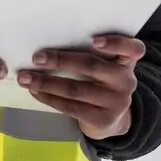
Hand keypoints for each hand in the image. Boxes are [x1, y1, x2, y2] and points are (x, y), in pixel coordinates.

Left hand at [17, 34, 144, 139]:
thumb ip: (94, 55)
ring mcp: (116, 102)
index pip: (133, 49)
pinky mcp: (102, 119)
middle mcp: (126, 81)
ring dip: (47, 82)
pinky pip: (70, 107)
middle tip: (38, 57)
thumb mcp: (107, 68)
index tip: (94, 40)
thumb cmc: (103, 83)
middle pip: (92, 66)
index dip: (116, 43)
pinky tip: (36, 91)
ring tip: (26, 78)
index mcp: (127, 62)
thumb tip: (52, 43)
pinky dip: (50, 98)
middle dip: (61, 60)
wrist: (112, 120)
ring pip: (76, 89)